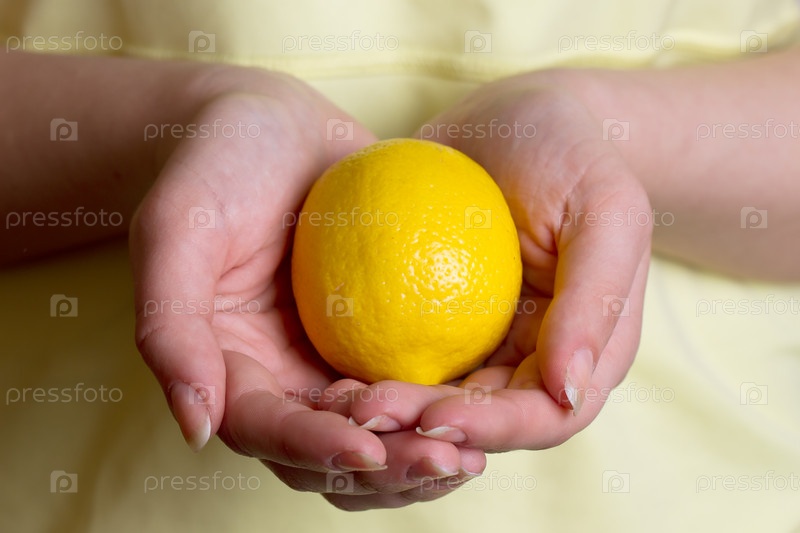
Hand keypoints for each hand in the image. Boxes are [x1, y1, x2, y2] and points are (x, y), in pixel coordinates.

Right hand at [129, 72, 483, 508]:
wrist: (270, 123)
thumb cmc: (214, 165)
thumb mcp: (177, 229)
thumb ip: (170, 326)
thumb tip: (196, 428)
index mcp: (231, 369)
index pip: (270, 430)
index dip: (315, 450)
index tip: (369, 450)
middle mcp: (285, 376)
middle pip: (334, 450)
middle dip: (388, 470)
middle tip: (447, 461)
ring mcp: (336, 356)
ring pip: (383, 430)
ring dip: (424, 451)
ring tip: (476, 450)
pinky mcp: (382, 330)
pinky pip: (416, 377)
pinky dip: (447, 399)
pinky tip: (490, 400)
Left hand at [338, 72, 651, 450]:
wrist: (514, 118)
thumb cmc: (571, 155)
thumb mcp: (606, 210)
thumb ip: (596, 298)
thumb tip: (570, 390)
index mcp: (583, 352)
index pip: (543, 416)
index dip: (493, 430)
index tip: (434, 418)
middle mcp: (529, 360)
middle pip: (479, 422)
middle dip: (423, 430)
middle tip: (365, 413)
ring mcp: (478, 343)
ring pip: (432, 401)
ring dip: (388, 413)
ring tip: (337, 401)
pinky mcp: (430, 319)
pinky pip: (397, 355)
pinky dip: (367, 371)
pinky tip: (328, 369)